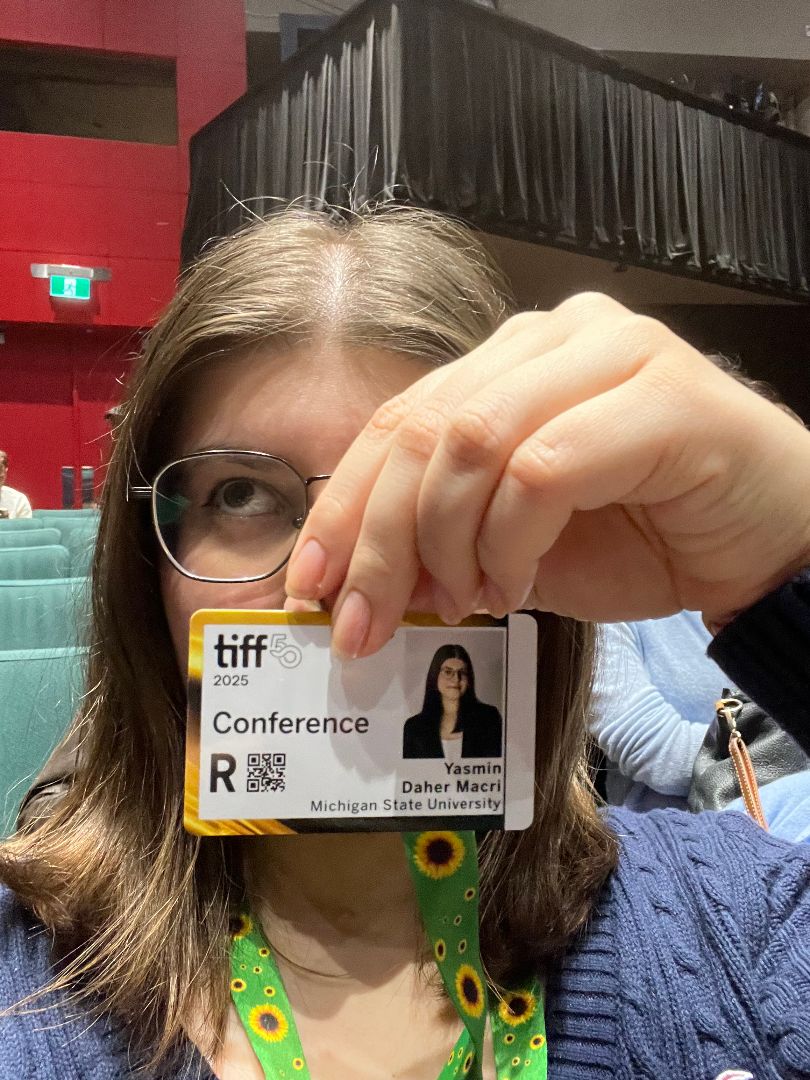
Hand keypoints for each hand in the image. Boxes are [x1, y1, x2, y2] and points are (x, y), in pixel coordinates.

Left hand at [285, 294, 809, 657]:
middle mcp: (551, 337)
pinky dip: (511, 543)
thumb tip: (358, 579)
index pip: (399, 419)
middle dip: (379, 538)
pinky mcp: (659, 394)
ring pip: (473, 441)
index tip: (313, 581)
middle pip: (424, 428)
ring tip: (467, 603)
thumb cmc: (648, 536)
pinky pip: (542, 470)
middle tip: (366, 621)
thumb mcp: (517, 545)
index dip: (344, 502)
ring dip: (449, 543)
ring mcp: (608, 351)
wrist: (769, 542)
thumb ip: (445, 540)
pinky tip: (516, 587)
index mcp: (509, 360)